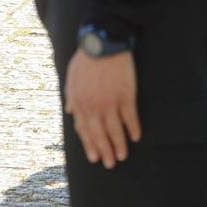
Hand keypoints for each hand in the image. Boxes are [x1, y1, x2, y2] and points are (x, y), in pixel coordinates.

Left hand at [64, 48, 140, 166]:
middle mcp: (93, 106)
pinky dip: (133, 128)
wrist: (103, 41)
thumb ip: (70, 96)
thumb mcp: (71, 76)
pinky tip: (136, 137)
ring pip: (115, 130)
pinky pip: (130, 117)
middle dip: (104, 151)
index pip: (83, 129)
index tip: (94, 157)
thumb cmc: (86, 57)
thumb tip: (70, 112)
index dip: (89, 144)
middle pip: (99, 134)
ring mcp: (110, 101)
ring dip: (118, 145)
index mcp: (79, 101)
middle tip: (109, 164)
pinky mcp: (125, 95)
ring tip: (122, 156)